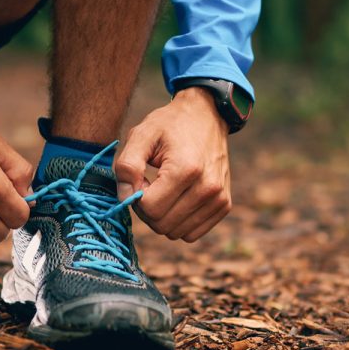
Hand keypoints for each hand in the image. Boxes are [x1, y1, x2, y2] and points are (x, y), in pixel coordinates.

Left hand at [114, 88, 231, 241]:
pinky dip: (179, 221)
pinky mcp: (223, 205)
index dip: (137, 197)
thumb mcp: (142, 135)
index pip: (150, 209)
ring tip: (165, 189)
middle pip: (162, 225)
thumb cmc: (170, 125)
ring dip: (163, 216)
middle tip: (151, 184)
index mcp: (186, 170)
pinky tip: (178, 198)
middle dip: (148, 209)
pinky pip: (191, 233)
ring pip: (175, 233)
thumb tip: (125, 198)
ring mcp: (219, 198)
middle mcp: (207, 187)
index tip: (142, 178)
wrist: (206, 115)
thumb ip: (127, 166)